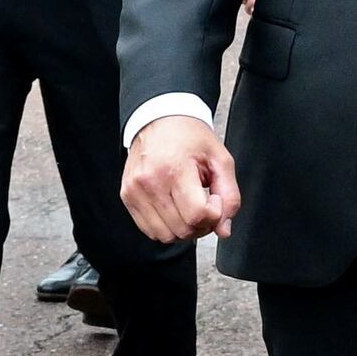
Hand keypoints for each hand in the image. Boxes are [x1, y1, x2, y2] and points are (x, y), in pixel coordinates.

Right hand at [122, 113, 237, 243]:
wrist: (159, 119)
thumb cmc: (189, 137)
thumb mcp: (220, 159)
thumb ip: (229, 195)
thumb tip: (223, 229)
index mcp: (174, 169)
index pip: (197, 215)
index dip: (214, 214)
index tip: (213, 198)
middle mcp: (150, 182)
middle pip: (182, 229)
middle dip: (201, 225)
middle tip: (204, 205)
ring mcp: (135, 191)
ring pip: (165, 235)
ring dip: (183, 229)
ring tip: (188, 208)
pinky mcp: (127, 197)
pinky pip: (149, 230)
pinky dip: (166, 226)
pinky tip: (173, 209)